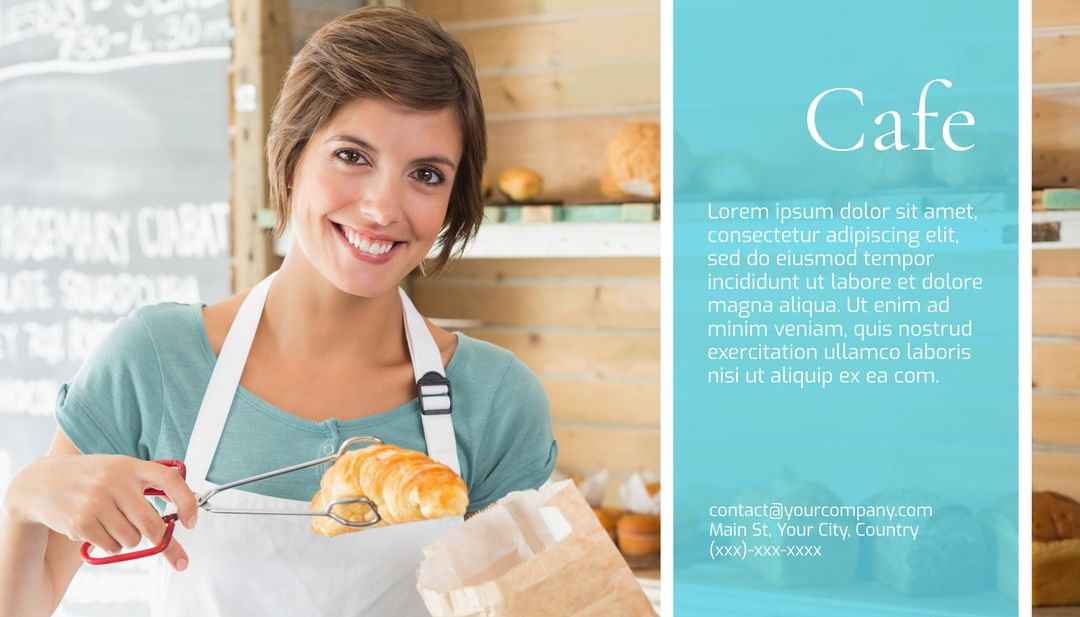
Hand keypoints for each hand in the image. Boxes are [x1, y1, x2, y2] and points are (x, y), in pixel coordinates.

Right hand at [5, 455, 197, 570]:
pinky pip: (112, 547)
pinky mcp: (81, 522)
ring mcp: (97, 502)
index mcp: (129, 465)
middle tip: (157, 539)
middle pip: (152, 523)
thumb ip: (146, 482)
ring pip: (132, 539)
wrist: (38, 483)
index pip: (170, 480)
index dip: (187, 503)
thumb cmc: (88, 478)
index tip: (191, 522)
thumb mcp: (117, 468)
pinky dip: (109, 545)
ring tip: (111, 523)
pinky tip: (95, 529)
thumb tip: (182, 508)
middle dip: (158, 537)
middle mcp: (115, 481)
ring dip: (127, 539)